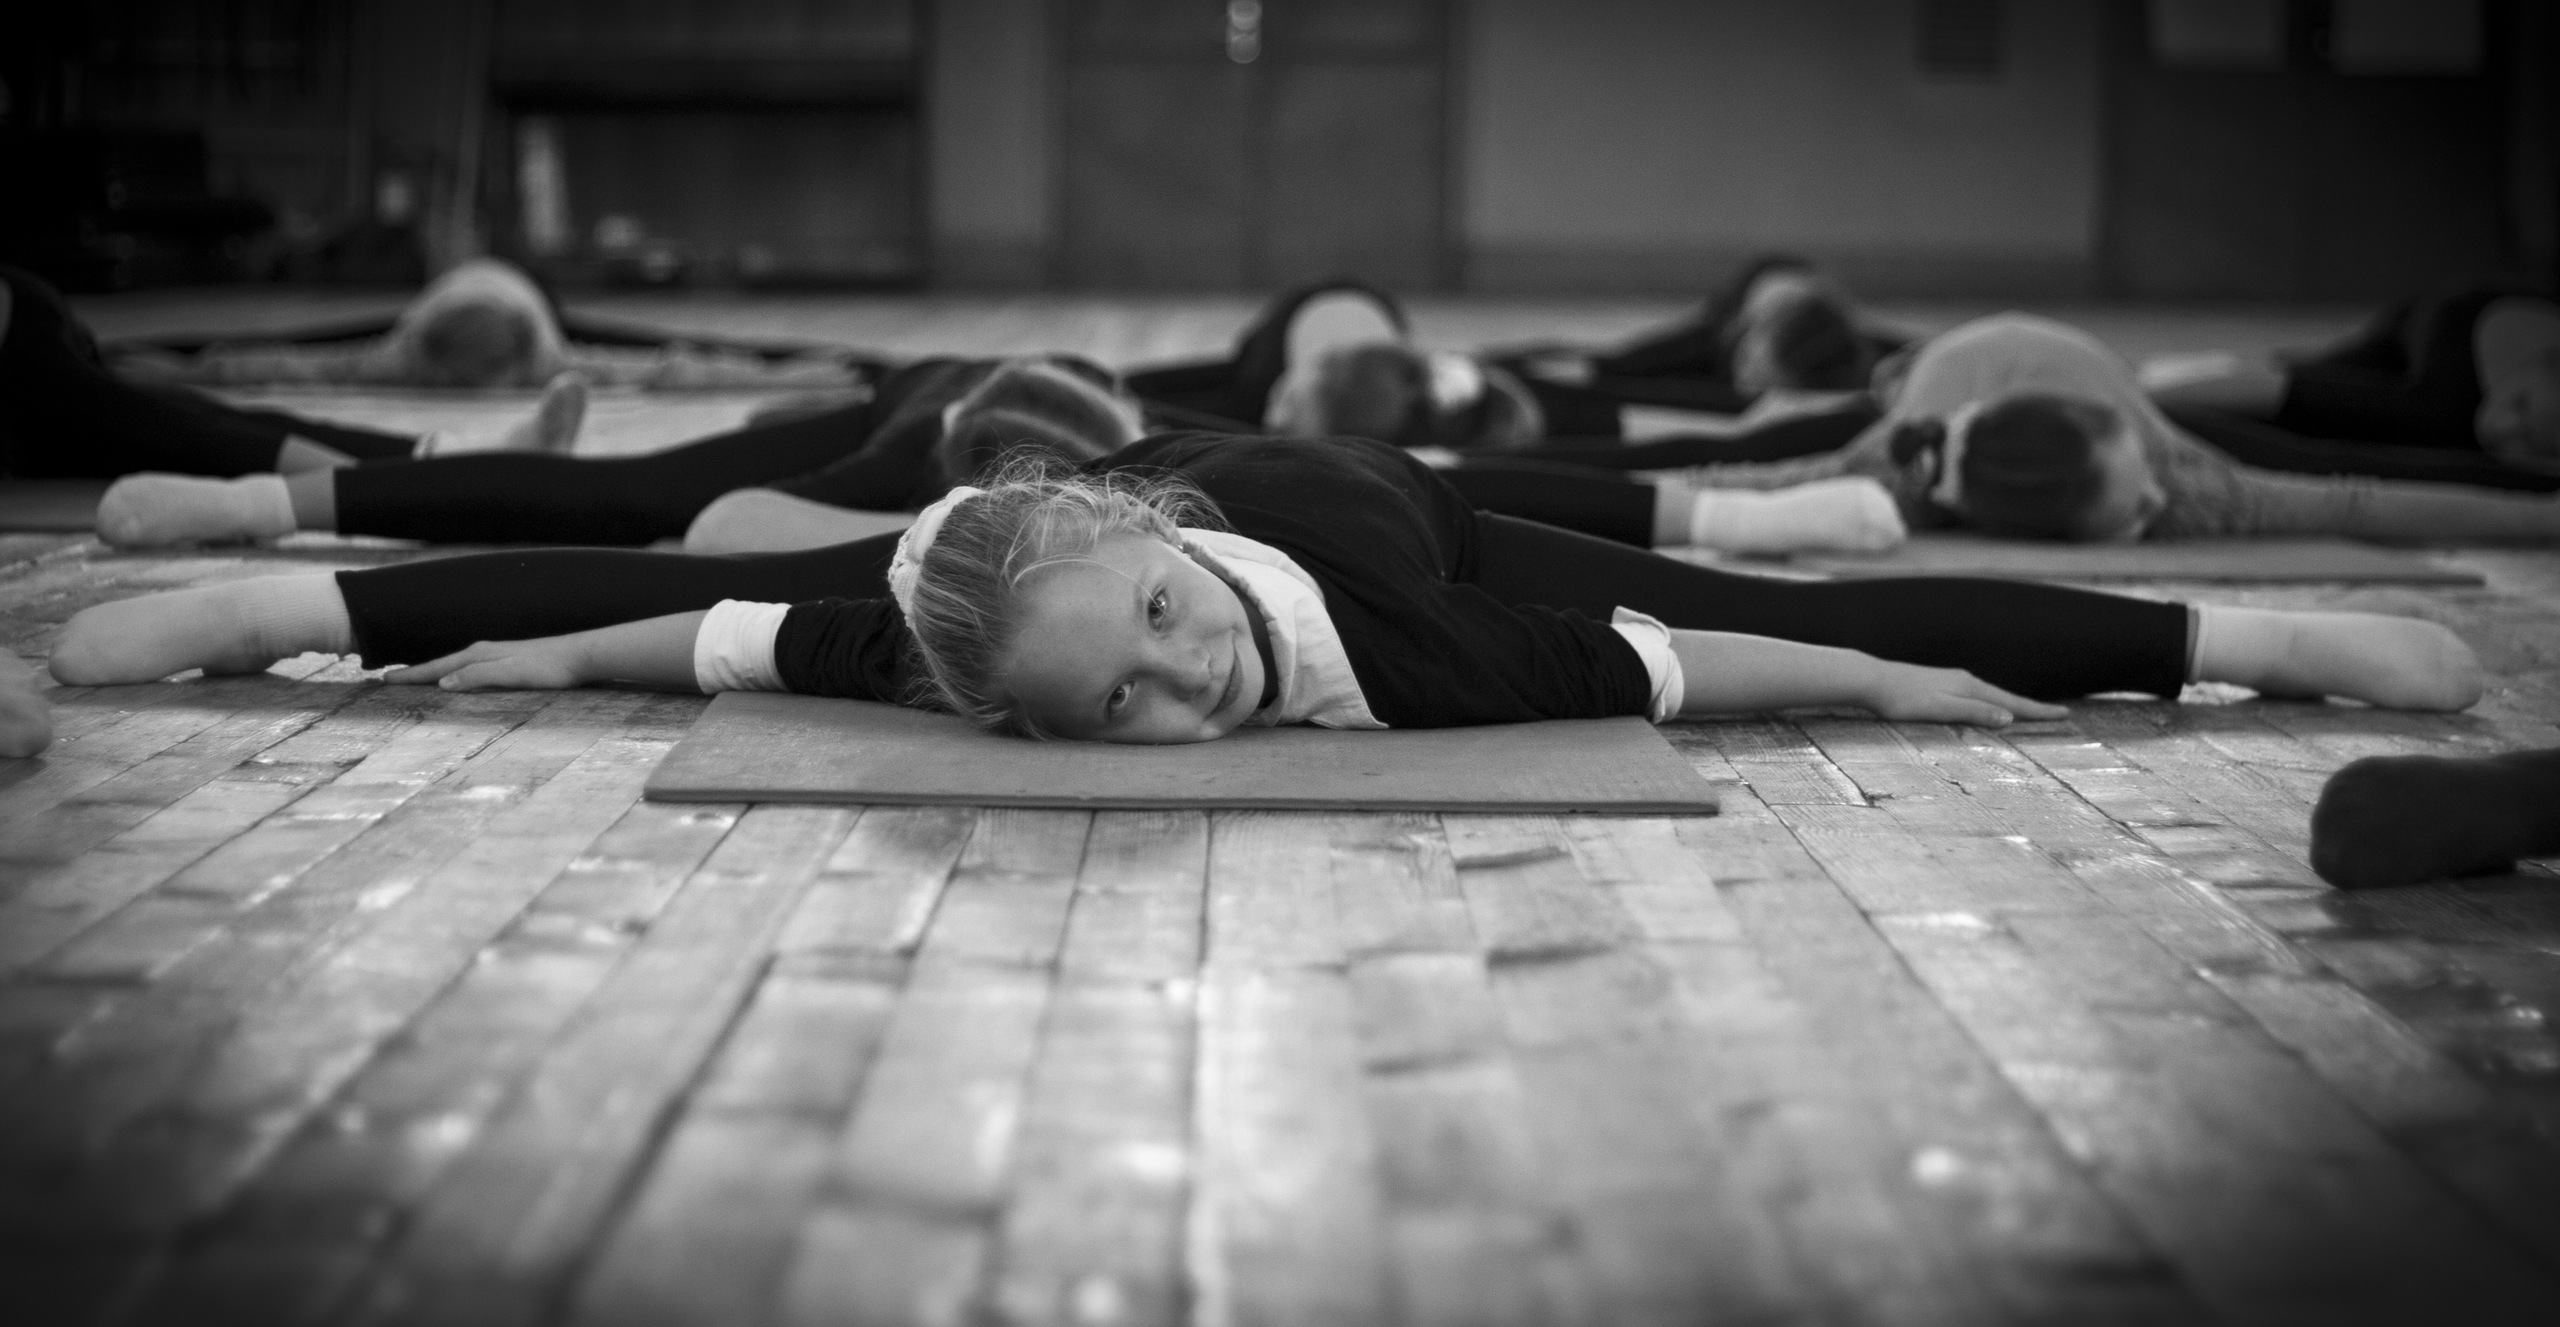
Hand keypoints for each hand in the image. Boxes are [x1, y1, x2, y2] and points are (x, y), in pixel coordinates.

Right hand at [386, 636, 588, 690]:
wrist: (580, 656)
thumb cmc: (548, 667)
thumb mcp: (511, 674)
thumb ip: (478, 677)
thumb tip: (443, 683)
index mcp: (480, 655)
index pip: (437, 667)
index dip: (412, 675)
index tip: (385, 679)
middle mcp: (484, 651)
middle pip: (442, 663)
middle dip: (417, 672)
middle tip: (390, 679)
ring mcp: (497, 654)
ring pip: (456, 664)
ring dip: (434, 671)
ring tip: (417, 678)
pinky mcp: (509, 661)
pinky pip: (471, 667)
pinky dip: (455, 672)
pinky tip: (460, 678)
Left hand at [1861, 661, 2067, 726]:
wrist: (1870, 680)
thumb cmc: (1902, 698)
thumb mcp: (1941, 709)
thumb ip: (1974, 712)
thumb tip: (2009, 717)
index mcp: (1969, 687)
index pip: (2012, 702)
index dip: (2037, 711)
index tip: (2064, 714)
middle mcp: (1964, 680)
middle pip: (2006, 697)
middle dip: (2031, 707)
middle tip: (2057, 714)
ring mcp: (1951, 681)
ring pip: (1991, 696)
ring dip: (2012, 705)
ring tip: (2029, 713)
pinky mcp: (1938, 685)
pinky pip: (1975, 696)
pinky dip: (1991, 703)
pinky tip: (1985, 708)